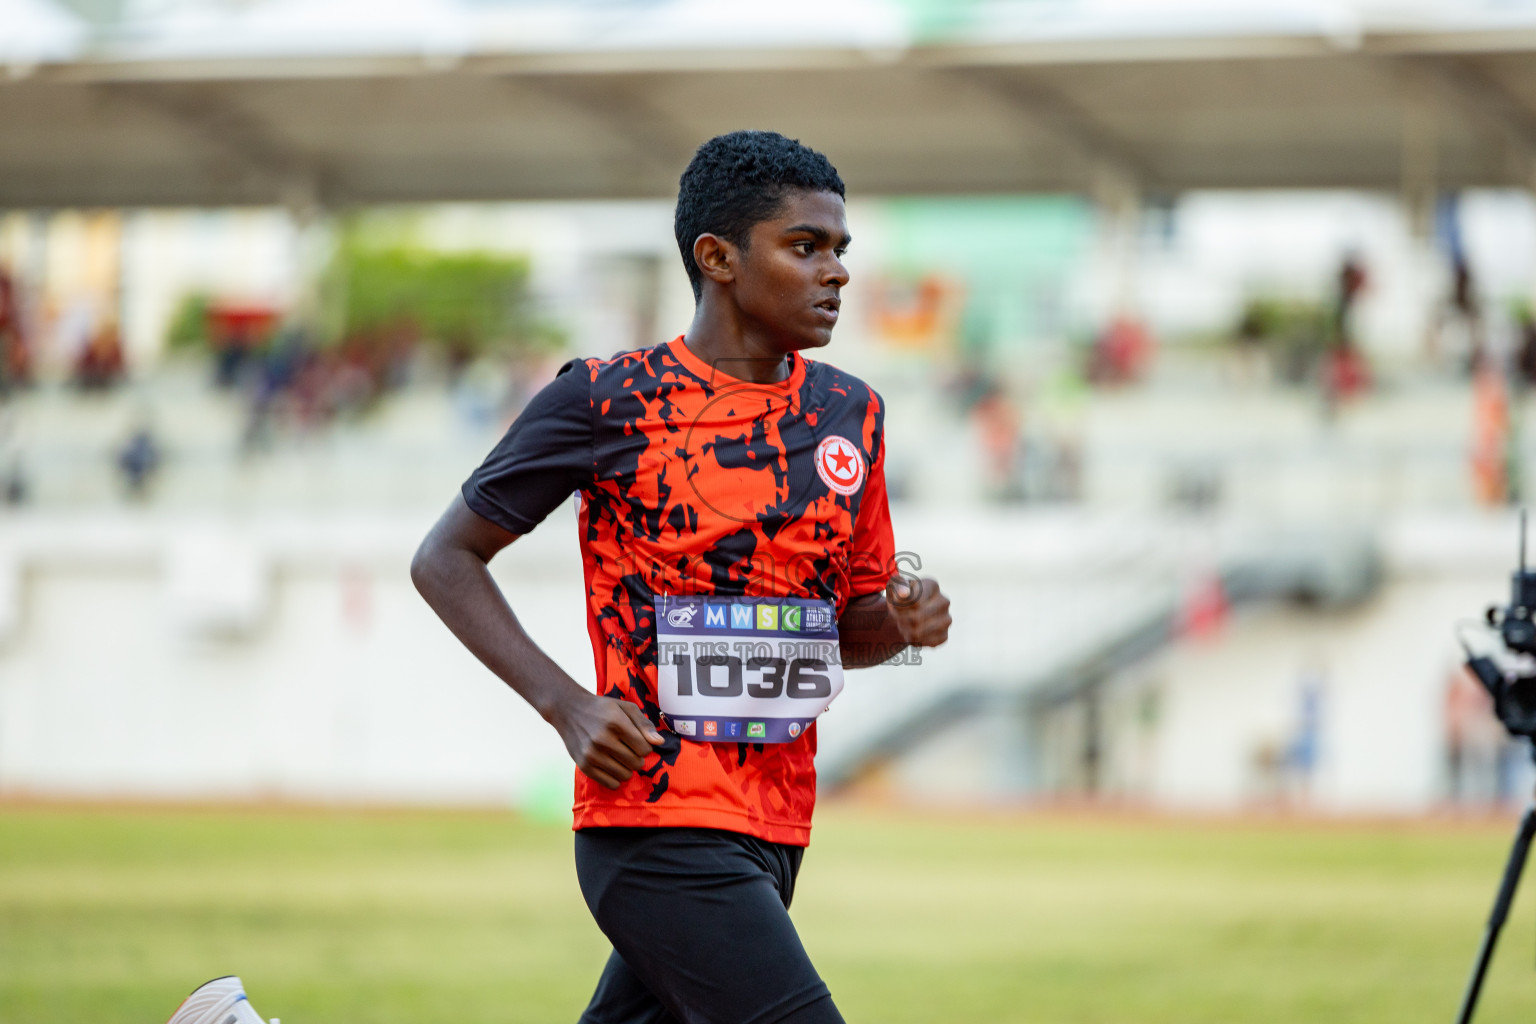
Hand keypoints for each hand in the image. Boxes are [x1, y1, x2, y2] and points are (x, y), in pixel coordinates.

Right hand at [548, 692, 663, 789]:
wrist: (569, 710)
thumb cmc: (602, 708)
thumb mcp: (625, 708)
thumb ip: (644, 724)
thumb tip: (659, 743)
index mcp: (616, 723)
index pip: (644, 749)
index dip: (645, 747)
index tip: (637, 741)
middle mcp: (603, 739)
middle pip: (636, 763)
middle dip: (637, 758)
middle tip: (628, 749)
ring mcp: (592, 754)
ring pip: (625, 775)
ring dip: (627, 768)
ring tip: (620, 757)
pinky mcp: (584, 766)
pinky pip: (611, 784)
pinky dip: (616, 778)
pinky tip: (612, 766)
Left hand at [885, 575, 951, 647]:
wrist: (905, 613)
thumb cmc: (900, 597)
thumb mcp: (894, 586)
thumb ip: (897, 586)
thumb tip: (904, 594)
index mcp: (932, 585)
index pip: (913, 601)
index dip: (899, 605)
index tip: (896, 602)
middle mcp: (944, 601)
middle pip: (916, 617)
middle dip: (902, 619)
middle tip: (898, 615)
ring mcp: (946, 620)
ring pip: (918, 632)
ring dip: (905, 629)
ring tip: (904, 623)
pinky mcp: (944, 636)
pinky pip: (923, 642)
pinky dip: (912, 640)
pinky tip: (912, 632)